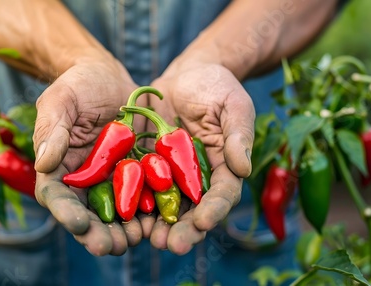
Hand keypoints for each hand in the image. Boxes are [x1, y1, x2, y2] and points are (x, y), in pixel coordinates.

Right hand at [32, 57, 146, 255]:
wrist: (108, 76)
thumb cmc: (78, 84)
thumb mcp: (61, 100)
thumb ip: (52, 130)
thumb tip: (44, 164)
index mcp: (58, 166)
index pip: (56, 195)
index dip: (65, 212)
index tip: (78, 224)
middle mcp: (84, 179)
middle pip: (86, 213)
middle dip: (96, 233)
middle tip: (109, 246)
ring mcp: (111, 178)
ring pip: (115, 211)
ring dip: (123, 230)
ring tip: (135, 240)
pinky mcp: (136, 172)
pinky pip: (143, 194)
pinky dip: (149, 210)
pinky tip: (158, 220)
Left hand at [148, 59, 254, 254]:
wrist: (187, 76)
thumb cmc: (216, 87)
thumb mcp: (234, 105)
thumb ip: (239, 135)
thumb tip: (244, 168)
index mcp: (224, 167)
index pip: (222, 194)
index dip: (215, 209)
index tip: (204, 222)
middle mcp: (198, 177)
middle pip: (194, 209)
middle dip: (185, 230)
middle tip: (174, 246)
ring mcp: (172, 173)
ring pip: (166, 206)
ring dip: (159, 226)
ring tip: (150, 241)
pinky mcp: (148, 165)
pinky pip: (140, 186)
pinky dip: (135, 203)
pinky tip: (126, 217)